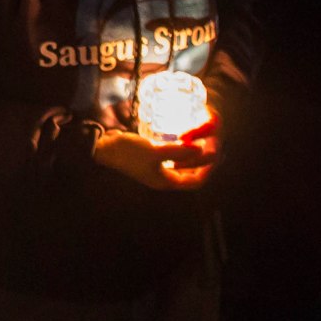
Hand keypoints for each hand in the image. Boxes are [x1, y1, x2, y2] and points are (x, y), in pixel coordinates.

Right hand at [90, 104, 217, 190]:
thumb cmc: (130, 153)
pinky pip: (172, 157)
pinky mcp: (151, 159)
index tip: (215, 155)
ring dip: (191, 155)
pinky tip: (182, 139)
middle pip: (190, 174)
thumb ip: (180, 151)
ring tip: (200, 142)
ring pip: (182, 165)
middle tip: (211, 146)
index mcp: (166, 182)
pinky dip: (180, 150)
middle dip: (201, 161)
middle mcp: (164, 178)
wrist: (106, 149)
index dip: (208, 170)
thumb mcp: (156, 152)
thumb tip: (202, 149)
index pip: (195, 181)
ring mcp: (157, 169)